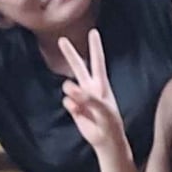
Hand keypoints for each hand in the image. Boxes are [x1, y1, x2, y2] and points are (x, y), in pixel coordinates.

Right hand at [60, 30, 126, 152]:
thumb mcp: (103, 108)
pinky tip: (79, 114)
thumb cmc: (110, 122)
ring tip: (79, 103)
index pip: (97, 61)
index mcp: (101, 83)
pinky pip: (67, 102)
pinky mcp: (73, 107)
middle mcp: (89, 87)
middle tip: (61, 40)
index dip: (95, 46)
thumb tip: (68, 89)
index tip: (93, 32)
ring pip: (68, 86)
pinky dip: (72, 107)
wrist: (105, 139)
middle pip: (78, 66)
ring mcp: (80, 97)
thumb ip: (87, 97)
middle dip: (70, 54)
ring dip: (72, 92)